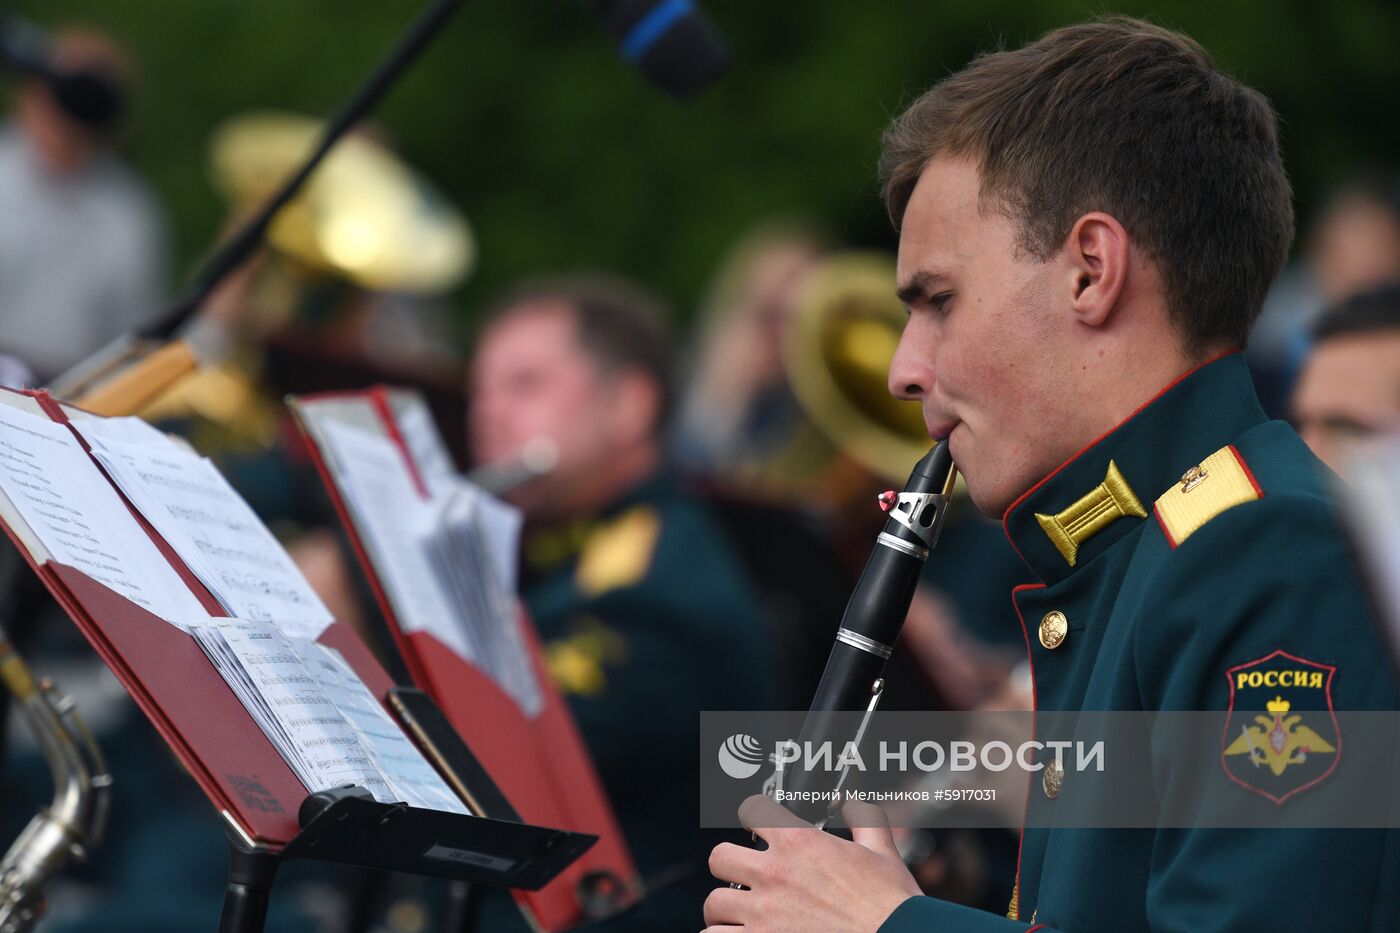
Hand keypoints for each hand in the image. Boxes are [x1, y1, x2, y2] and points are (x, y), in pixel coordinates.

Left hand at [703, 795, 920, 931]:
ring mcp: (762, 913)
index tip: (757, 829)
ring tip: (741, 916)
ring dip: (726, 910)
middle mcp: (774, 874)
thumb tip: (856, 804)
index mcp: (799, 843)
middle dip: (730, 867)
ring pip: (714, 904)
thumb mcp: (882, 851)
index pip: (752, 810)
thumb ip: (865, 820)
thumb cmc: (891, 904)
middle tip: (746, 878)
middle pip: (720, 857)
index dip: (754, 817)